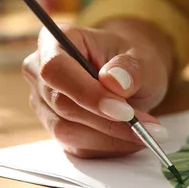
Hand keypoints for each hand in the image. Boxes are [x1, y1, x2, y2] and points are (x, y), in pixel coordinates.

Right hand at [23, 19, 174, 156]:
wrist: (128, 77)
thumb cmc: (131, 61)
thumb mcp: (141, 57)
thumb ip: (129, 67)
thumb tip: (114, 81)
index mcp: (56, 40)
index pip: (56, 69)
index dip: (86, 93)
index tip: (124, 111)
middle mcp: (40, 71)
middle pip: (62, 104)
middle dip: (108, 122)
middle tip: (148, 127)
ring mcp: (43, 102)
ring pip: (67, 131)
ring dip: (110, 138)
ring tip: (146, 133)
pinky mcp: (55, 127)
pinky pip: (77, 146)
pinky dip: (108, 147)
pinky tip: (132, 139)